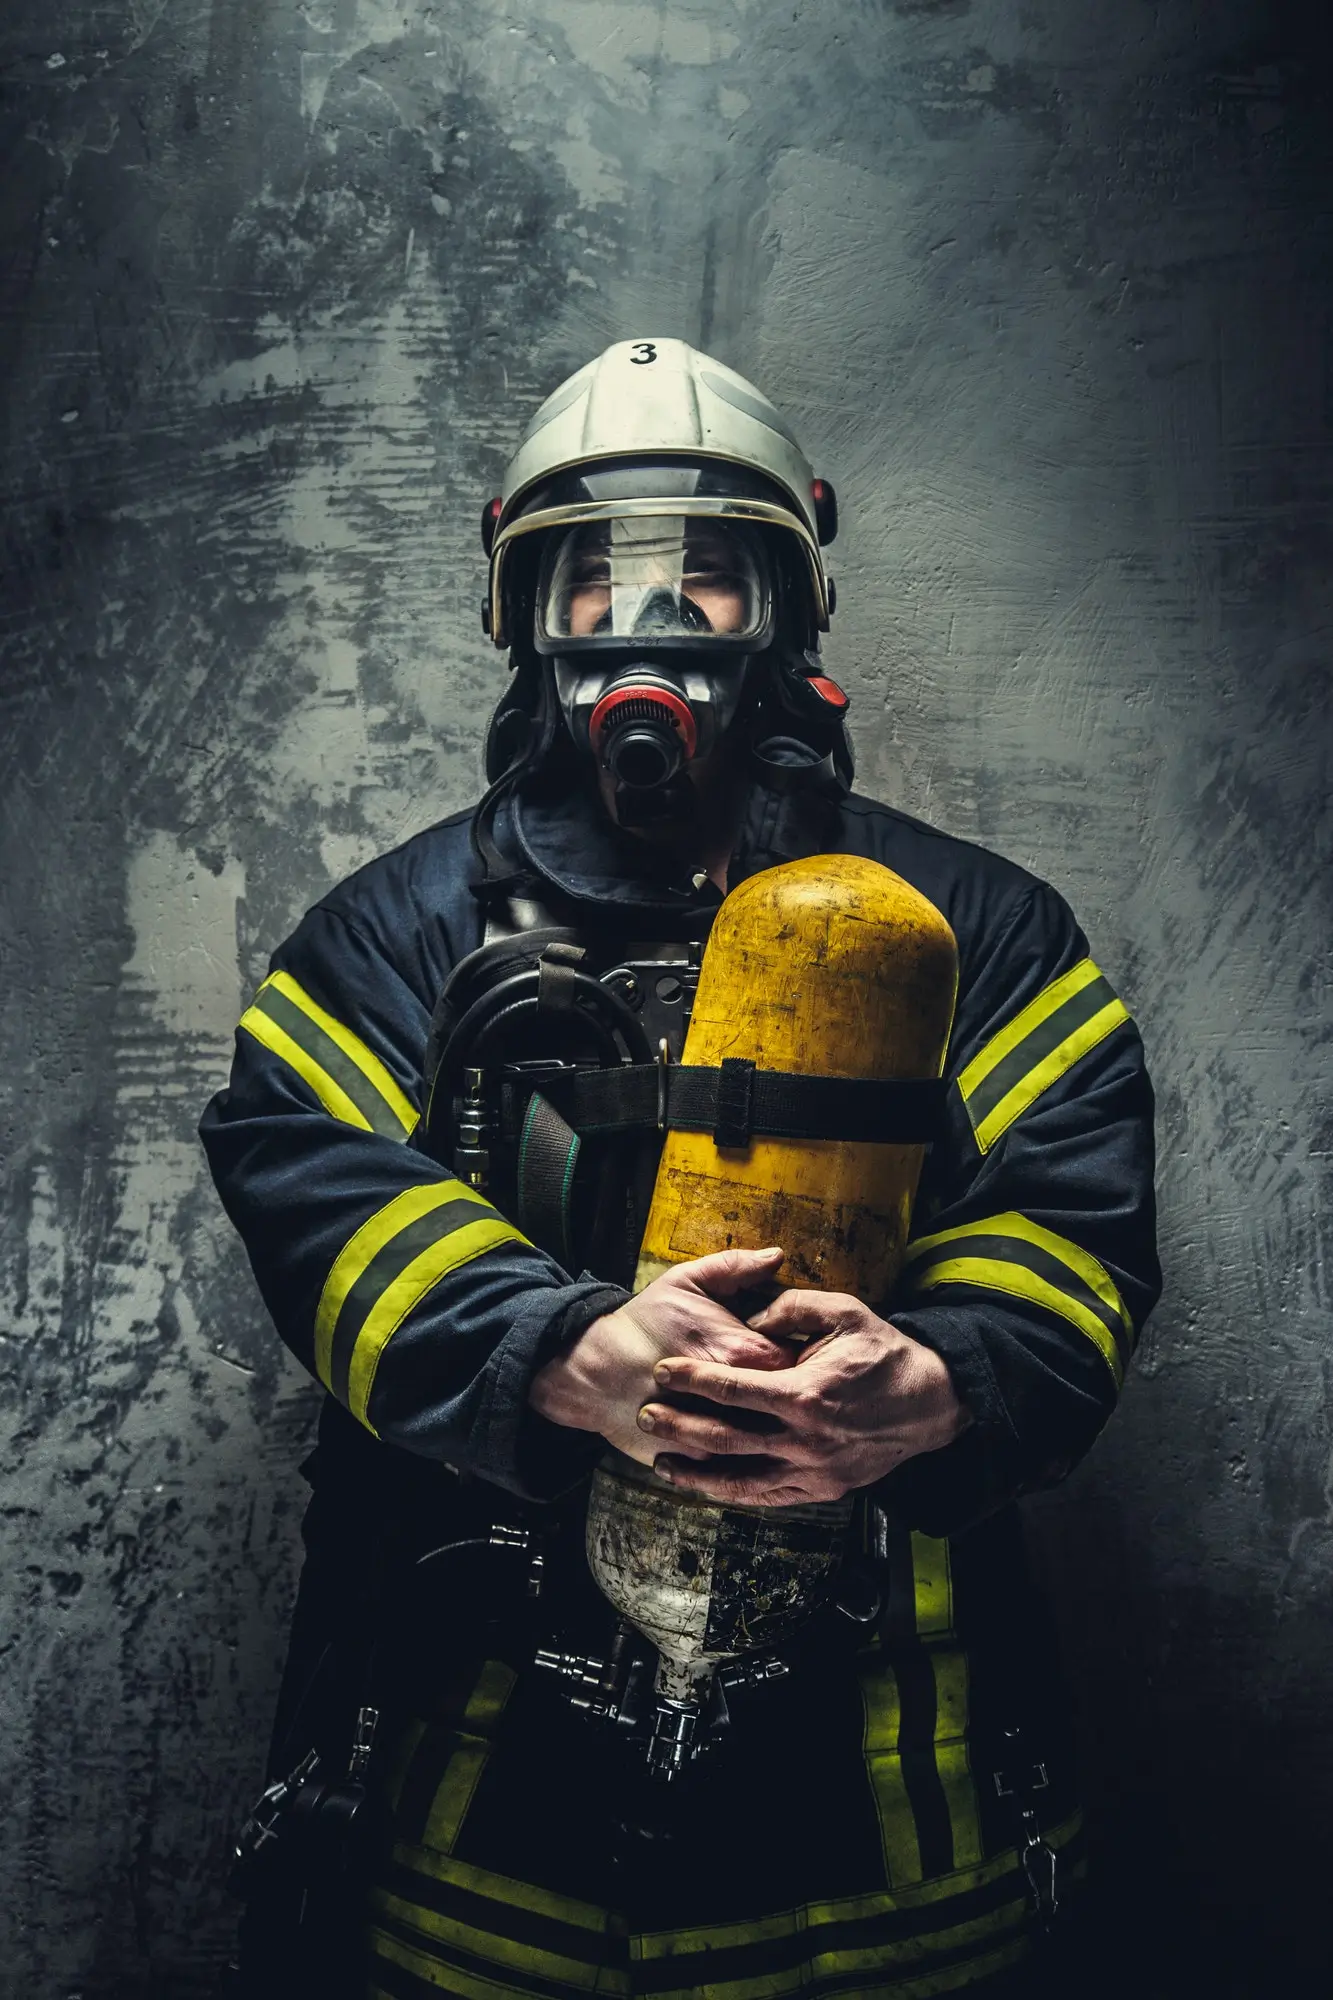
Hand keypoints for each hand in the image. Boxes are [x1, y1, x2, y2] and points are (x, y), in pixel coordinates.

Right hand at [528, 1246, 796, 1464]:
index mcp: (744, 1352)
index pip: (805, 1360)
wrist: (594, 1370)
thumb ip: (736, 1267)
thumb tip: (778, 1256)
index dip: (811, 1358)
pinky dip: (752, 1457)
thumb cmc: (645, 1322)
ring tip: (777, 1414)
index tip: (809, 1354)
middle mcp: (738, 1399)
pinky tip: (756, 1443)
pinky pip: (741, 1465)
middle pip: (794, 1403)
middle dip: (799, 1395)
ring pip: (771, 1439)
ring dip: (780, 1429)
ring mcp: (720, 1434)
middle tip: (798, 1386)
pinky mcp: (702, 1460)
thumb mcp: (687, 1280)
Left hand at [637, 1288, 972, 1505]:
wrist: (932, 1403)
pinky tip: (708, 1486)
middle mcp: (804, 1440)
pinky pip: (767, 1498)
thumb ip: (792, 1306)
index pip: (731, 1389)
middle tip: (646, 1415)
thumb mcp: (844, 1312)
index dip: (691, 1380)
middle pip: (725, 1438)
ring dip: (696, 1473)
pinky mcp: (822, 1489)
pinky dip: (732, 1494)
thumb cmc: (886, 1354)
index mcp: (804, 1394)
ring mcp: (813, 1471)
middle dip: (678, 1426)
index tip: (661, 1371)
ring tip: (662, 1464)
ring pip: (740, 1480)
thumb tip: (752, 1313)